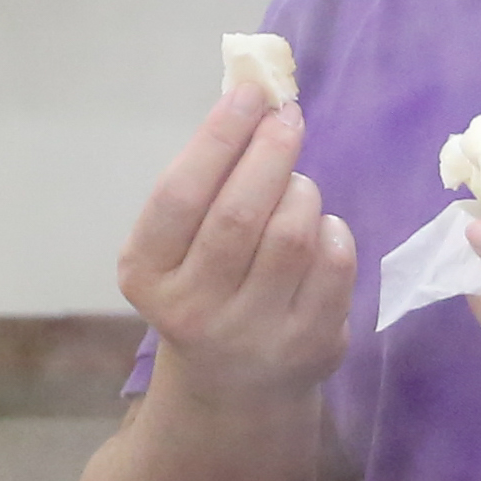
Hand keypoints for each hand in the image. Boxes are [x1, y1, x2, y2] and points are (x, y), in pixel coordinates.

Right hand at [116, 79, 356, 403]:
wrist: (233, 386)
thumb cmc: (205, 285)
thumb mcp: (179, 243)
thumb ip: (205, 179)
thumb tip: (253, 96)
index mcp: (146, 275)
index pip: (179, 195)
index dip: (217, 138)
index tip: (248, 94)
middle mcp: (191, 312)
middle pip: (239, 214)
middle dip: (270, 151)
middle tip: (287, 117)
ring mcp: (253, 336)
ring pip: (292, 234)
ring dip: (302, 191)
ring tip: (296, 186)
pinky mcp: (309, 347)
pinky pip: (334, 263)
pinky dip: (333, 228)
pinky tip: (319, 229)